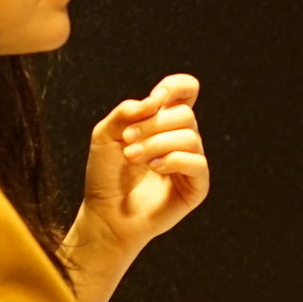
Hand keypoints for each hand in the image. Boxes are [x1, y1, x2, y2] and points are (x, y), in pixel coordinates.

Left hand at [81, 75, 208, 251]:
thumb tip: (154, 103)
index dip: (176, 87)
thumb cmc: (105, 175)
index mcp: (163, 122)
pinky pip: (197, 162)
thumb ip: (126, 112)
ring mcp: (191, 162)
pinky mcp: (197, 186)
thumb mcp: (105, 134)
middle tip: (127, 142)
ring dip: (156, 144)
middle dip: (152, 124)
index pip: (187, 90)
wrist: (105, 214)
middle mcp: (181, 139)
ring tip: (133, 157)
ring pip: (189, 137)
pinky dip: (173, 161)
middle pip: (185, 114)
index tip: (155, 99)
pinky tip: (155, 168)